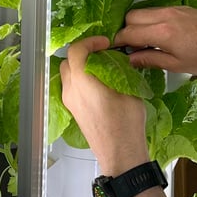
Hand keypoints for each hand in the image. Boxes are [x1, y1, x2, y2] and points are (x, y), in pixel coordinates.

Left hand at [60, 36, 148, 174]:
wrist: (120, 154)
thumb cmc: (126, 124)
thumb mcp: (129, 90)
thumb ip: (120, 71)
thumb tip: (120, 61)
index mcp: (82, 81)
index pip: (76, 50)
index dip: (90, 42)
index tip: (104, 43)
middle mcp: (71, 91)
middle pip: (67, 61)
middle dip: (83, 53)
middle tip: (102, 53)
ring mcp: (70, 103)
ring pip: (68, 76)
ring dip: (81, 67)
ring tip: (101, 69)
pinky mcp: (74, 112)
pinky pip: (71, 89)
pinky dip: (81, 81)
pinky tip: (99, 85)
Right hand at [114, 5, 196, 74]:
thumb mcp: (178, 65)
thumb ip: (152, 60)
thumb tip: (132, 59)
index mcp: (162, 32)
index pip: (129, 32)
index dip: (118, 42)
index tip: (114, 51)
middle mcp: (164, 15)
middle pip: (131, 16)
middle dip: (126, 30)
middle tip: (129, 47)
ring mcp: (173, 8)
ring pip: (143, 11)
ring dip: (138, 25)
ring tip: (145, 43)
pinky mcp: (180, 7)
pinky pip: (156, 10)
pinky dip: (150, 21)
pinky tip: (158, 36)